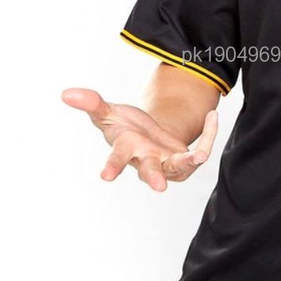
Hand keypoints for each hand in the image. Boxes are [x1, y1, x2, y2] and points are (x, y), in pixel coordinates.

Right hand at [61, 88, 218, 191]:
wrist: (150, 137)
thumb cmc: (127, 128)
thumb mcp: (110, 113)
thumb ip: (92, 104)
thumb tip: (67, 93)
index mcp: (127, 149)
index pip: (118, 157)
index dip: (112, 166)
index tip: (105, 177)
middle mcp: (147, 160)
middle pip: (149, 171)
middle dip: (153, 177)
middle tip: (159, 187)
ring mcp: (168, 163)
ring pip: (178, 167)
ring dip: (188, 161)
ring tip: (199, 155)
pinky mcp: (186, 160)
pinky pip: (200, 148)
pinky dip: (208, 133)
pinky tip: (213, 115)